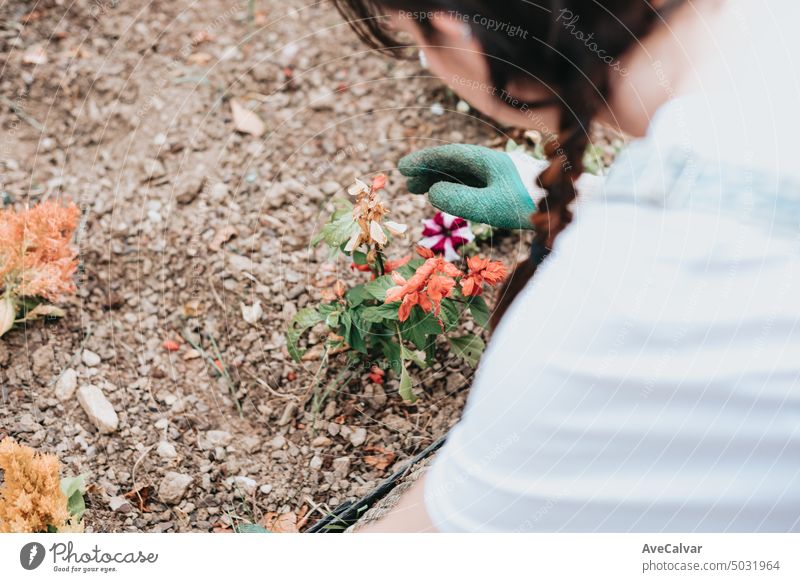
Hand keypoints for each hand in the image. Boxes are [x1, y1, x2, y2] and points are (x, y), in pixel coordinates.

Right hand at [398, 144, 603, 229]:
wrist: (569, 206)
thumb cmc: (530, 205)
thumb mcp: (489, 205)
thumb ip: (458, 199)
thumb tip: (432, 193)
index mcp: (485, 160)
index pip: (447, 156)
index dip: (422, 161)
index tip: (401, 168)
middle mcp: (491, 163)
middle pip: (453, 162)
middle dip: (428, 170)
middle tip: (406, 182)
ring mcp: (500, 174)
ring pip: (463, 173)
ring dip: (441, 180)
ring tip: (420, 191)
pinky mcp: (507, 186)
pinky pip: (474, 183)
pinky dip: (456, 187)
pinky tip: (452, 198)